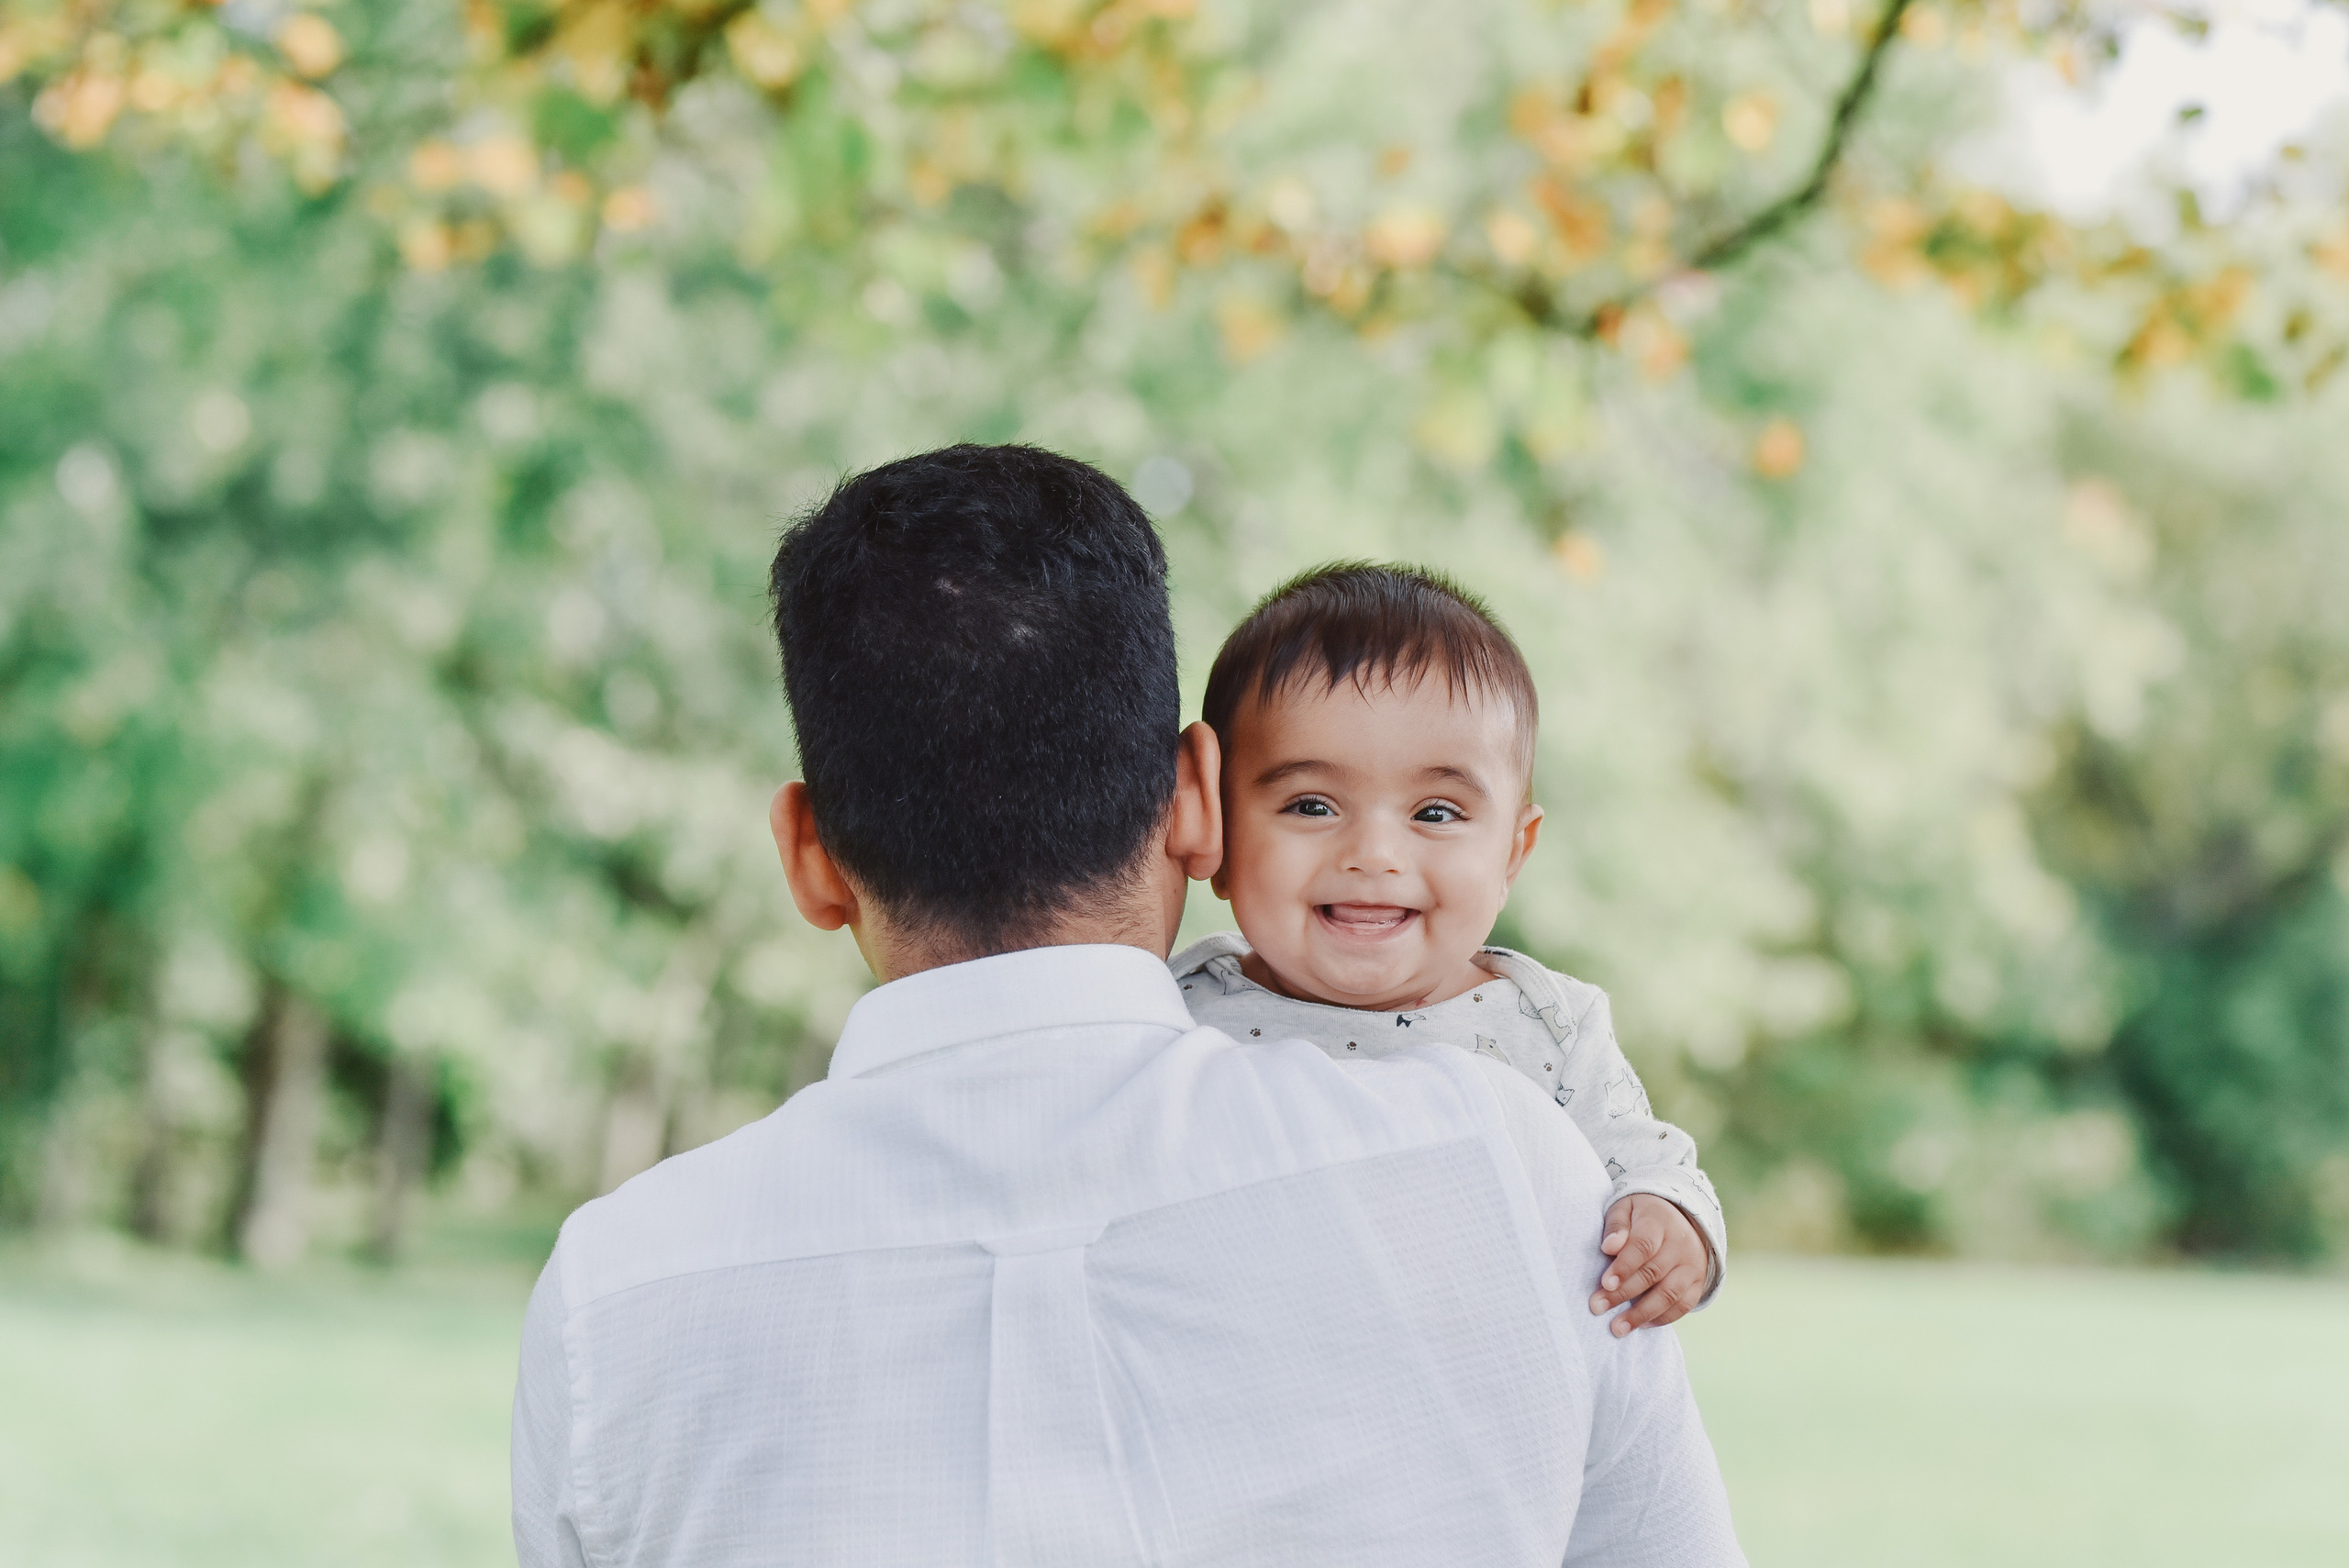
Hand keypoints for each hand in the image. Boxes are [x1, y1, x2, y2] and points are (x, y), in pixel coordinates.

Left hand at [1588, 1194, 1708, 1335]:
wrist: (1682, 1218)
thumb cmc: (1642, 1215)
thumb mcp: (1625, 1208)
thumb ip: (1616, 1225)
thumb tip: (1609, 1246)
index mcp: (1660, 1221)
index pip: (1643, 1246)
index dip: (1624, 1266)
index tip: (1605, 1283)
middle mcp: (1680, 1244)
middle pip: (1652, 1273)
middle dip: (1623, 1293)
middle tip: (1598, 1307)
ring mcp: (1692, 1265)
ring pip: (1669, 1294)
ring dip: (1642, 1314)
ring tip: (1618, 1327)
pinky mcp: (1698, 1282)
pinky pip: (1683, 1305)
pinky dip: (1662, 1318)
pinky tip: (1641, 1325)